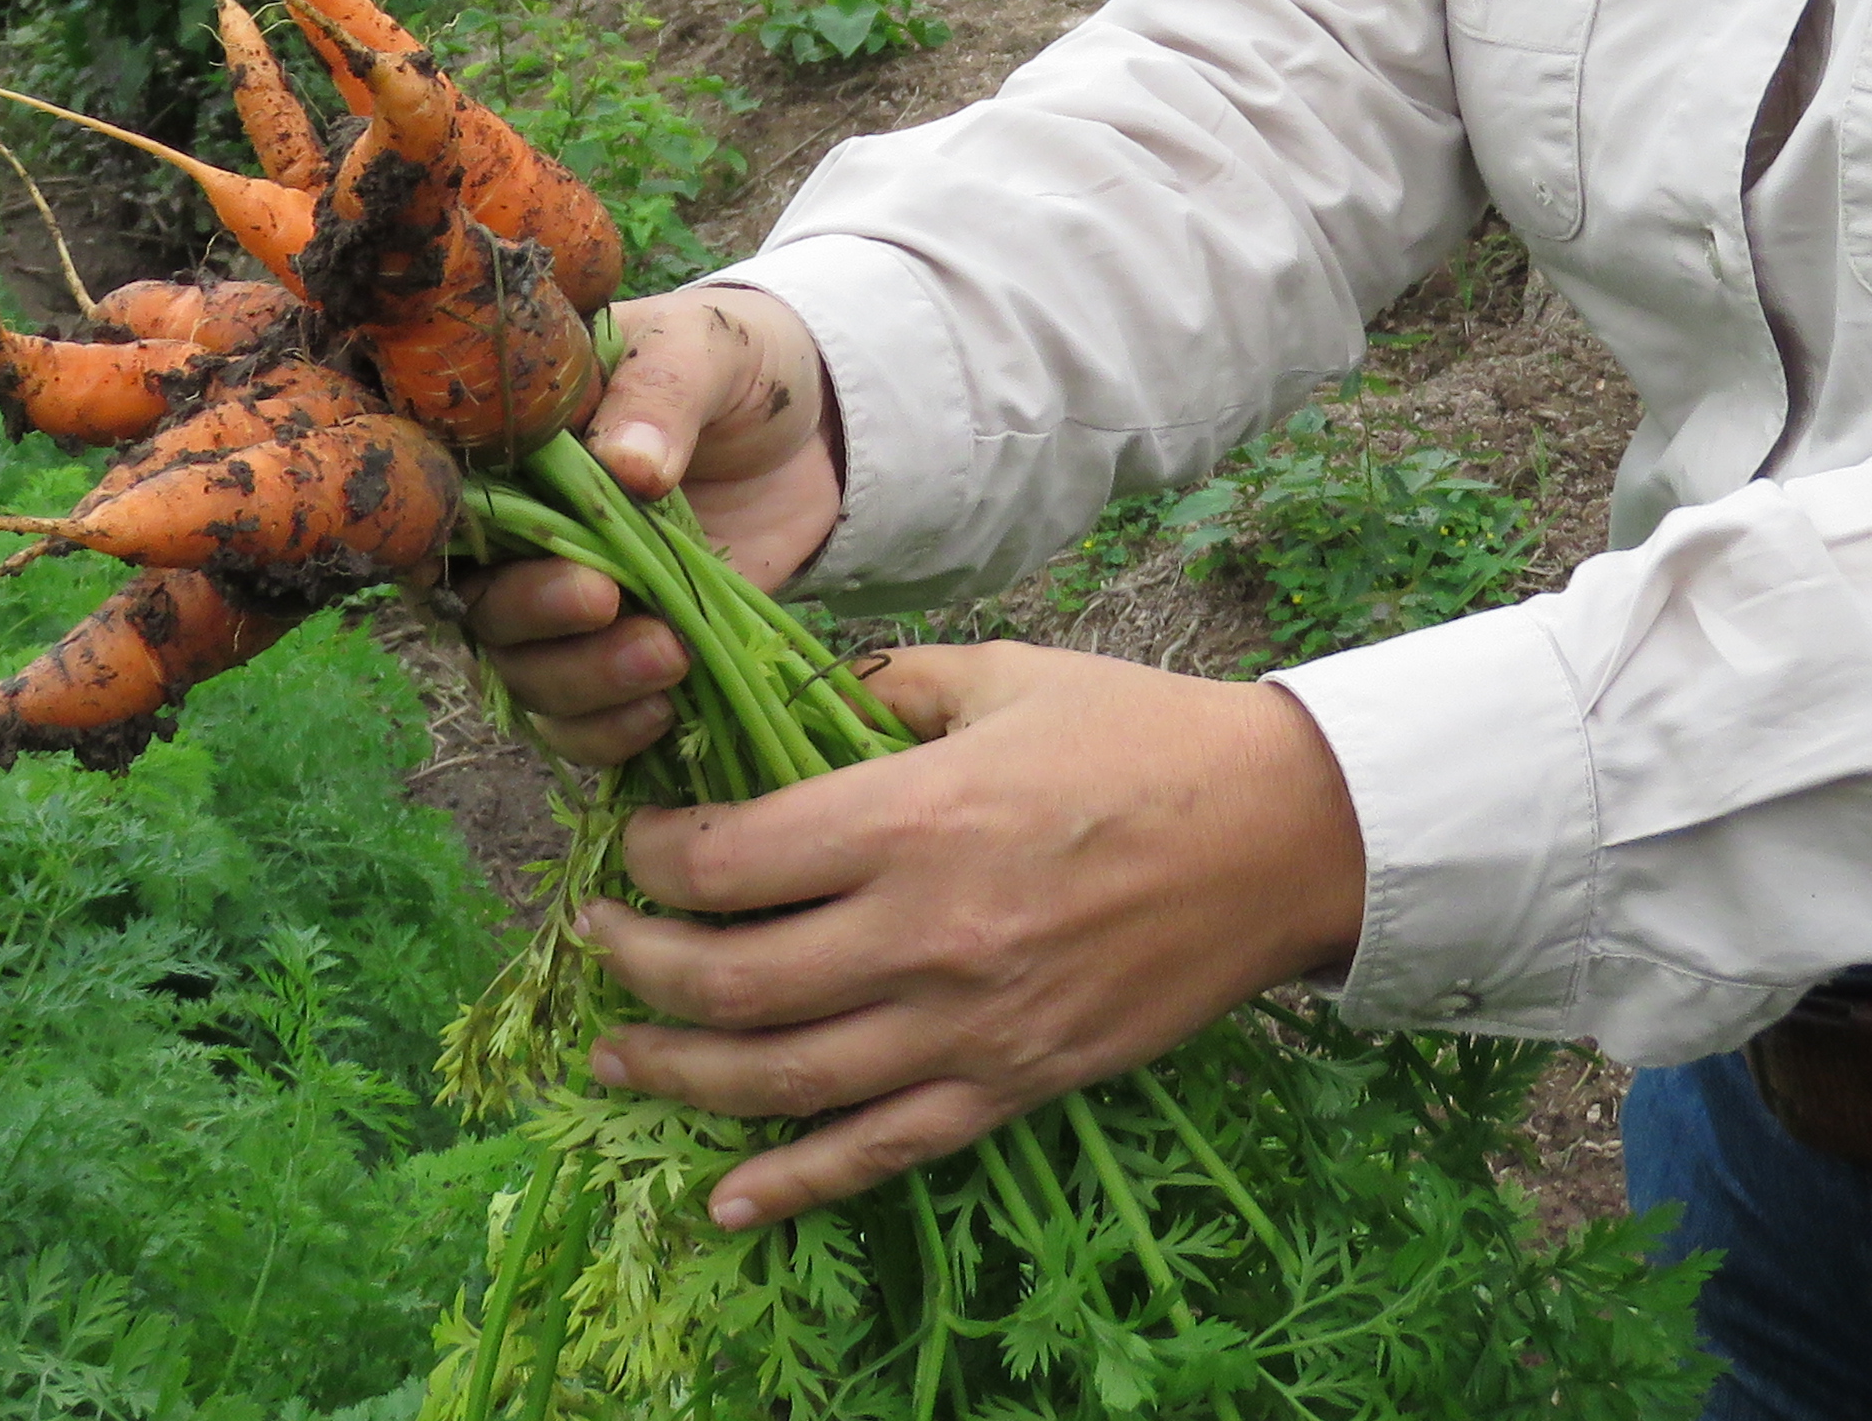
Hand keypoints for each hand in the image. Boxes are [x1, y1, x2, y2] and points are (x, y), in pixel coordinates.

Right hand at [460, 284, 838, 763]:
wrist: (815, 433)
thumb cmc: (735, 365)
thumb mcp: (704, 348)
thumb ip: (662, 393)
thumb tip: (626, 467)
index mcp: (508, 447)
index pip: (443, 505)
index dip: (452, 540)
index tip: (511, 553)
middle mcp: (516, 536)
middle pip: (478, 604)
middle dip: (534, 615)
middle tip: (605, 599)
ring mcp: (564, 604)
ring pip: (523, 674)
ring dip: (583, 681)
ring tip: (668, 655)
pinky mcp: (617, 656)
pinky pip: (580, 722)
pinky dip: (609, 731)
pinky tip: (662, 709)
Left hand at [579, 640, 1368, 1227]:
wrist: (1281, 834)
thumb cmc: (1142, 736)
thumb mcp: (1005, 673)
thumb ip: (887, 687)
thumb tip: (795, 700)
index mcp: (913, 817)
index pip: (729, 860)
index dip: (654, 857)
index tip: (635, 844)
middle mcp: (923, 935)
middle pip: (729, 980)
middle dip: (633, 964)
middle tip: (590, 942)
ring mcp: (967, 1027)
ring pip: (779, 1079)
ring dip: (676, 1073)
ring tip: (613, 1056)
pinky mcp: (1011, 1086)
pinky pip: (878, 1152)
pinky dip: (791, 1185)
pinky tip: (721, 1199)